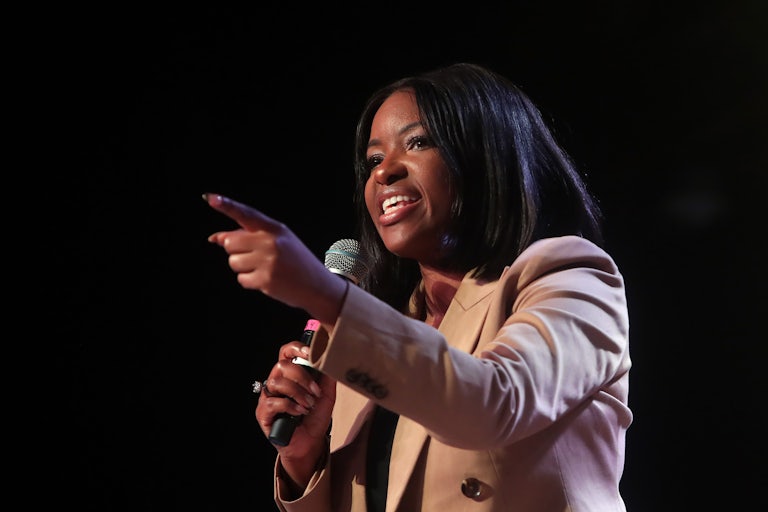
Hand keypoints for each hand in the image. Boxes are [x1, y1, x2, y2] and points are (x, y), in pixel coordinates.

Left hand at [204, 193, 346, 322]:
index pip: (246, 214)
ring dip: (243, 268)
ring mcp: (268, 261)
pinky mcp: (266, 279)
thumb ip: (248, 237)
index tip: (209, 198)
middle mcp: (270, 241)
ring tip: (263, 269)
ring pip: (233, 262)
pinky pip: (241, 279)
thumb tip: (215, 238)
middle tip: (255, 257)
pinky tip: (266, 280)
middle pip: (230, 243)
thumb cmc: (295, 262)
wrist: (317, 285)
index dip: (226, 205)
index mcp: (274, 228)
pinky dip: (250, 281)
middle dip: (236, 251)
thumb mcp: (278, 241)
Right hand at [257, 341, 336, 487]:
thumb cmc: (315, 417)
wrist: (311, 443)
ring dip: (297, 392)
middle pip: (282, 365)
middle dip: (302, 376)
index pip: (286, 352)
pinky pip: (272, 402)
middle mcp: (277, 382)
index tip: (309, 352)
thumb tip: (331, 359)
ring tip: (309, 404)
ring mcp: (268, 397)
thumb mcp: (327, 395)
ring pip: (277, 382)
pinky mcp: (263, 413)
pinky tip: (300, 411)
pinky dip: (289, 405)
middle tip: (315, 391)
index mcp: (290, 374)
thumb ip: (327, 377)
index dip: (295, 348)